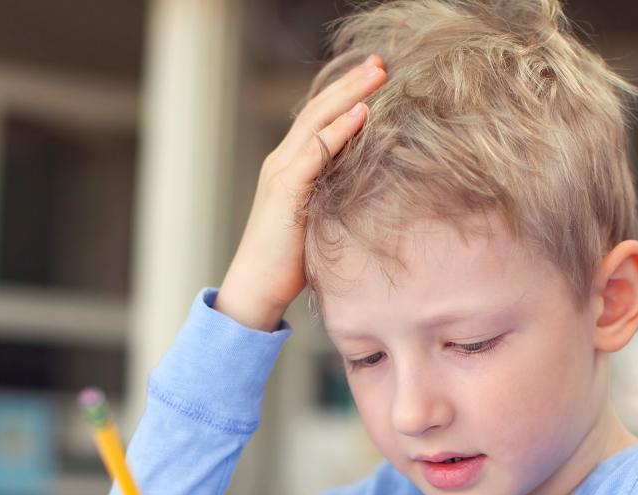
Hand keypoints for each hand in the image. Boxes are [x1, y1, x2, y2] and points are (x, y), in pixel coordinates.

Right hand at [216, 54, 386, 330]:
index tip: (377, 76)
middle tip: (381, 62)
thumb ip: (337, 196)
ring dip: (349, 95)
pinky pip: (314, 153)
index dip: (346, 94)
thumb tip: (372, 189)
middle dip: (350, 83)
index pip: (319, 119)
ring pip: (316, 122)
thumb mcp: (320, 220)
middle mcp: (283, 162)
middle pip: (318, 109)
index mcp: (291, 167)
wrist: (256, 288)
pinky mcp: (285, 192)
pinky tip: (360, 114)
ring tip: (377, 75)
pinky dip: (338, 130)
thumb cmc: (290, 262)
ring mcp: (281, 174)